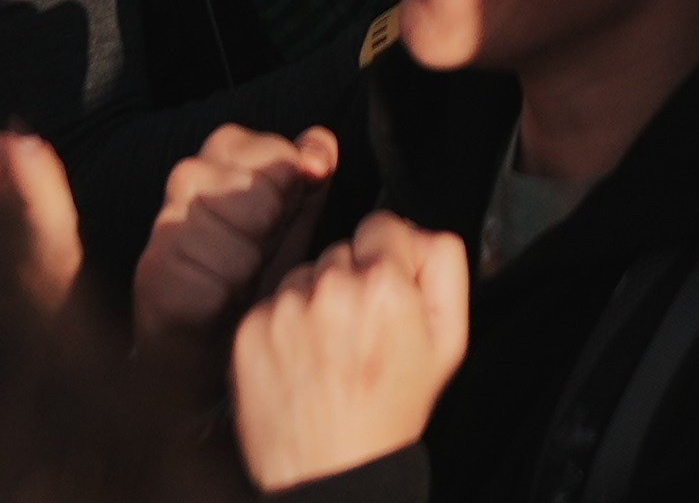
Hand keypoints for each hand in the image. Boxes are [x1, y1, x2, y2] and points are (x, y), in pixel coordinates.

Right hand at [137, 120, 339, 342]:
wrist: (203, 335)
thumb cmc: (254, 268)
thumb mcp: (293, 217)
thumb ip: (311, 175)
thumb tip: (318, 154)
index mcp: (226, 150)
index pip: (282, 157)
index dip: (291, 200)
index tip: (275, 221)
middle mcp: (188, 175)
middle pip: (264, 206)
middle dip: (270, 241)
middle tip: (253, 256)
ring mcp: (166, 223)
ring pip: (243, 255)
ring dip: (248, 278)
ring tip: (233, 281)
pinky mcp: (154, 275)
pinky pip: (217, 294)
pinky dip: (224, 307)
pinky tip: (212, 305)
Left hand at [230, 212, 475, 495]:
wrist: (332, 474)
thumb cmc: (392, 413)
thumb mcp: (449, 343)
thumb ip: (445, 267)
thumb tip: (420, 230)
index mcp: (384, 284)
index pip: (382, 225)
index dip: (388, 259)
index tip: (384, 293)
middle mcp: (329, 286)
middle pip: (340, 252)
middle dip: (351, 282)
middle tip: (359, 335)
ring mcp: (283, 308)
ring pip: (303, 278)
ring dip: (314, 304)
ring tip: (328, 355)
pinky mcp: (249, 331)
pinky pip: (271, 307)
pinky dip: (283, 329)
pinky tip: (300, 365)